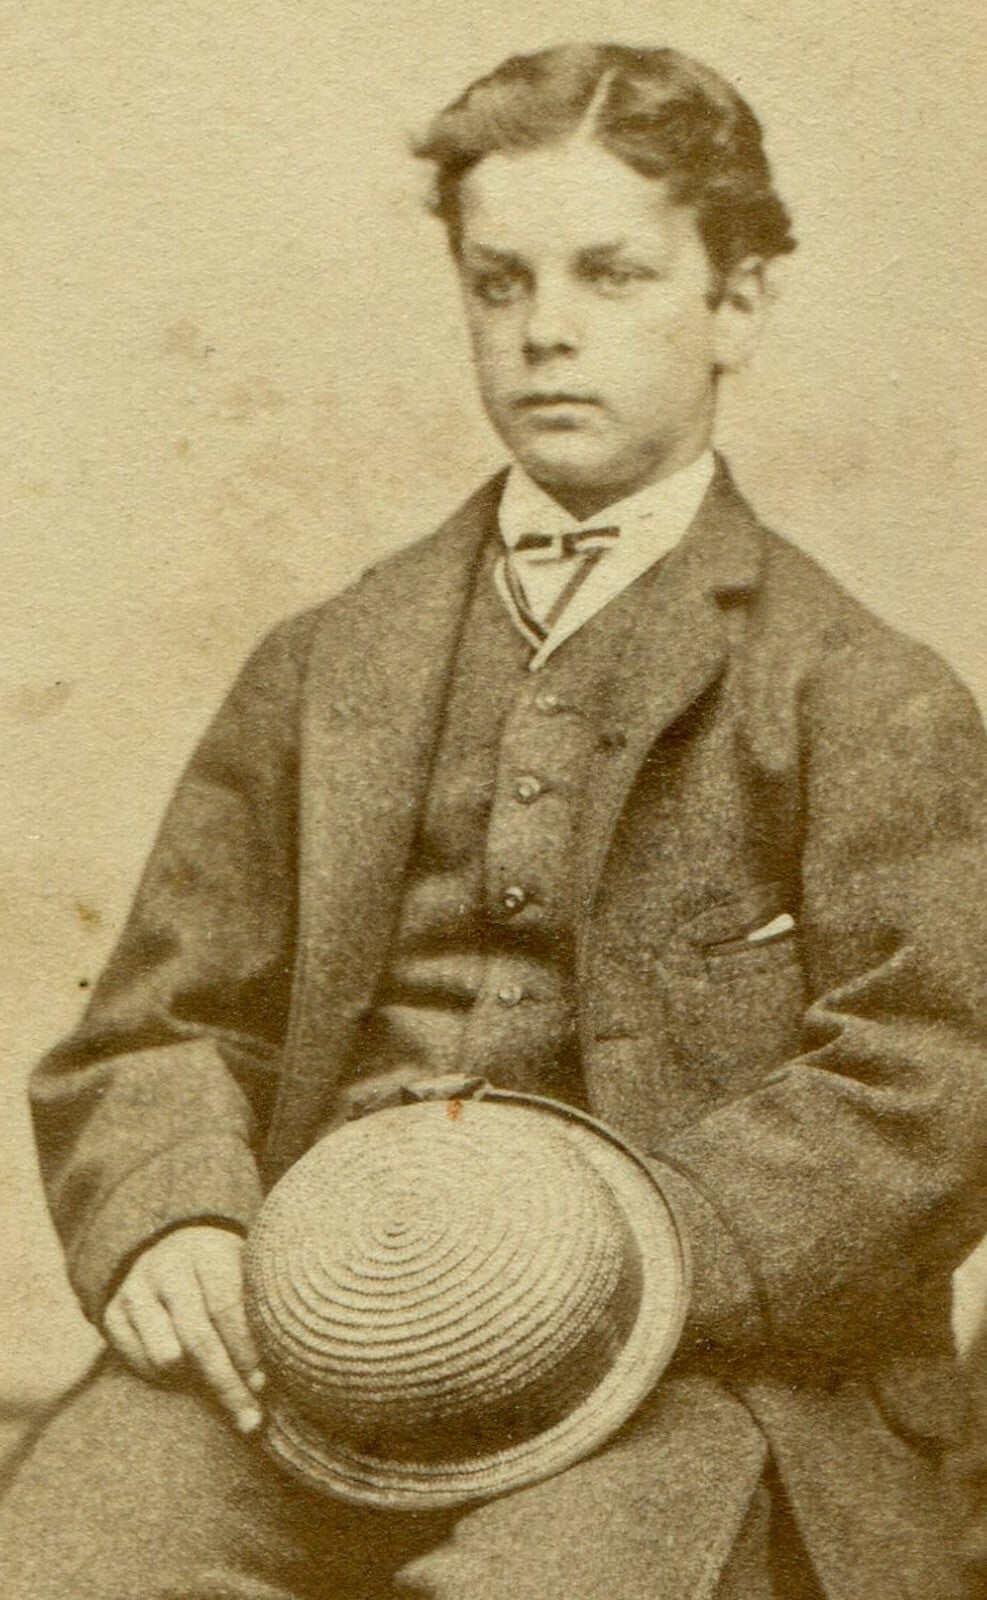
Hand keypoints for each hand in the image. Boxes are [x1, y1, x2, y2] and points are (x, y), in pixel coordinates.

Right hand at [102, 1224, 265, 1433]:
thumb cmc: (220, 1269)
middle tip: (251, 1420)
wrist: (165, 1243)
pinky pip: (140, 1365)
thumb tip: (283, 1365)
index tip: (262, 1386)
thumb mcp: (241, 1269)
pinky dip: (164, 1380)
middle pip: (198, 1338)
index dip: (245, 1349)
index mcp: (207, 1252)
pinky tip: (185, 1375)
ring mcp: (135, 1291)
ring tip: (219, 1388)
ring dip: (195, 1382)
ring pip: (167, 1356)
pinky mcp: (111, 1314)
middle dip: (227, 1384)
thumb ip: (256, 1306)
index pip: (226, 1305)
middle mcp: (167, 1268)